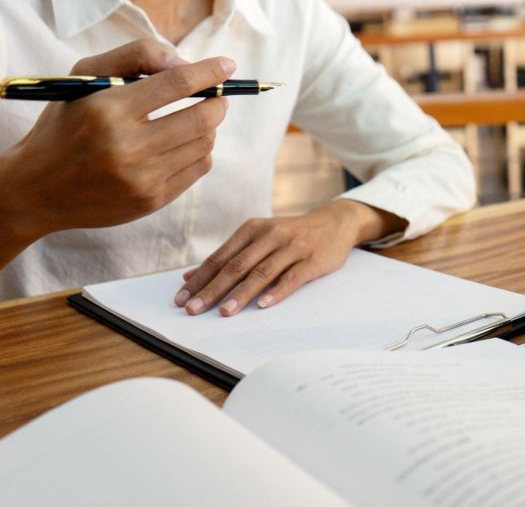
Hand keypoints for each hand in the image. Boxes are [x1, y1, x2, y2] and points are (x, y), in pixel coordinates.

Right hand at [0, 40, 234, 266]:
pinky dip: (201, 151)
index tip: (228, 66)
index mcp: (108, 109)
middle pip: (201, 117)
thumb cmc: (65, 125)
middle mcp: (127, 146)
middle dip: (218, 102)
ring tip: (197, 119)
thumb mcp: (84, 78)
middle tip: (217, 96)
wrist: (38, 189)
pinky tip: (186, 144)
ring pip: (204, 144)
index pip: (176, 84)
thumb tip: (184, 63)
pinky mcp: (152, 200)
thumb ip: (134, 58)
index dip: (209, 72)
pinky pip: (198, 169)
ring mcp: (142, 178)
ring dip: (209, 127)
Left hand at [175, 199, 405, 315]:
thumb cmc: (291, 235)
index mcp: (252, 229)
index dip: (200, 279)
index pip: (220, 257)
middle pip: (236, 266)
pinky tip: (263, 305)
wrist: (334, 222)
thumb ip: (228, 256)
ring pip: (262, 273)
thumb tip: (191, 276)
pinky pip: (292, 277)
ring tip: (224, 312)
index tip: (181, 298)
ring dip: (241, 294)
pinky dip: (277, 292)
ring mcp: (292, 247)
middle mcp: (270, 235)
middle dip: (212, 289)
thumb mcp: (258, 238)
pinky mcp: (313, 260)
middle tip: (194, 309)